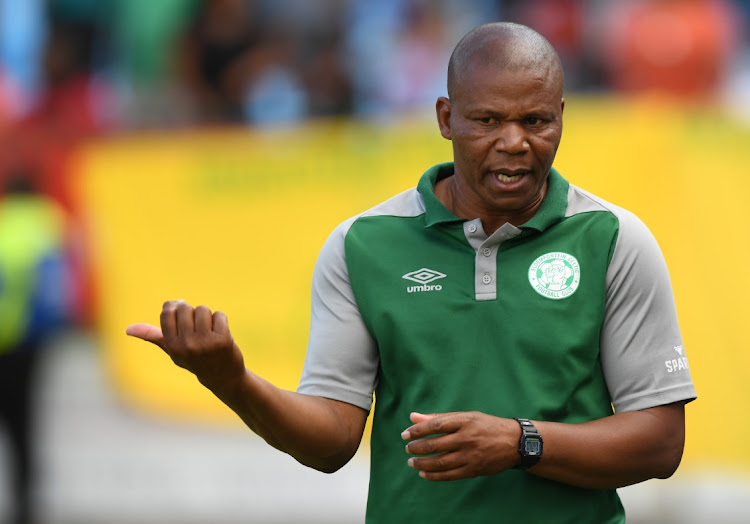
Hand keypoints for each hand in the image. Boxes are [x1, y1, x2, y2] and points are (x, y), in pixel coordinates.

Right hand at [126, 300, 245, 391]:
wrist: (222, 376)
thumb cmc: (194, 359)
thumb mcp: (172, 350)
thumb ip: (152, 336)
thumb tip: (128, 329)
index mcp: (172, 346)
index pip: (167, 313)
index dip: (174, 306)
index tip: (180, 308)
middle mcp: (187, 345)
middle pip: (185, 308)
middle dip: (191, 311)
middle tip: (197, 325)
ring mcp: (206, 342)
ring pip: (203, 309)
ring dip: (207, 316)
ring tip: (209, 330)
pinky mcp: (223, 339)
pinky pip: (219, 315)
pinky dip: (221, 320)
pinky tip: (221, 333)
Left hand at [401, 411, 520, 480]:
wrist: (515, 442)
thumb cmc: (486, 426)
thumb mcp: (466, 416)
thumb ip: (439, 418)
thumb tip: (413, 417)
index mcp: (465, 421)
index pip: (436, 425)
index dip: (418, 430)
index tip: (405, 434)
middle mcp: (467, 438)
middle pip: (436, 444)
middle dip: (418, 447)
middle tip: (407, 448)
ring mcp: (471, 455)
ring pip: (441, 462)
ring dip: (423, 463)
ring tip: (412, 462)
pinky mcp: (474, 470)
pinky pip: (450, 475)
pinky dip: (434, 475)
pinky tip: (424, 473)